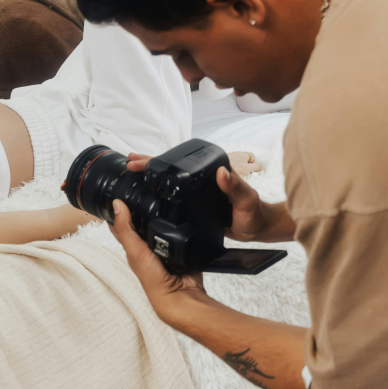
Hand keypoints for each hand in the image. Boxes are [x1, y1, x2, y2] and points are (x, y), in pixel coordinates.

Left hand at [109, 199, 209, 327]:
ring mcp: (165, 245)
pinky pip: (181, 231)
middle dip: (146, 207)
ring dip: (165, 214)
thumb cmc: (153, 277)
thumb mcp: (135, 250)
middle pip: (145, 220)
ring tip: (165, 196)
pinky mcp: (181, 246)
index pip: (124, 222)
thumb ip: (126, 229)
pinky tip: (183, 213)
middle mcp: (148, 244)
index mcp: (134, 245)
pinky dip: (182, 224)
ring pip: (163, 224)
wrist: (179, 292)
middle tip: (147, 189)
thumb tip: (116, 204)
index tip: (121, 191)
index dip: (121, 208)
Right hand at [128, 151, 275, 242]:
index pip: (179, 162)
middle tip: (129, 164)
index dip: (158, 161)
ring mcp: (197, 190)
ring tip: (132, 174)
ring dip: (151, 177)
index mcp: (210, 171)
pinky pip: (174, 194)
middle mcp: (202, 178)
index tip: (140, 162)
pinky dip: (159, 191)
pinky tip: (148, 194)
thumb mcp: (246, 200)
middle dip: (148, 164)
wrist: (258, 228)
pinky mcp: (195, 202)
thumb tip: (221, 172)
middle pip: (171, 168)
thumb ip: (235, 186)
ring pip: (170, 180)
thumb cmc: (254, 213)